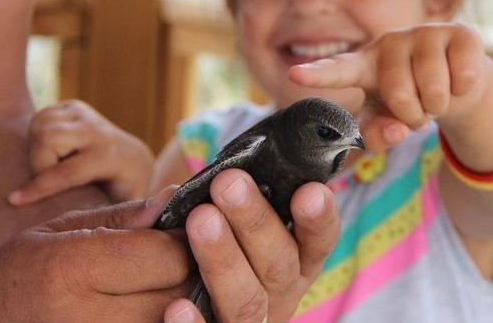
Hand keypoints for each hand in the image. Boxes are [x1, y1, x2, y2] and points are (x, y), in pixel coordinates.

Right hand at [0, 188, 191, 322]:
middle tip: (196, 253)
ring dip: (187, 300)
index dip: (188, 240)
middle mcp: (88, 317)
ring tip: (176, 279)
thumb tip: (178, 196)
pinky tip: (161, 302)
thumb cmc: (26, 268)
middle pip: (178, 294)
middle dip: (195, 270)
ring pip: (175, 320)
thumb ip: (128, 217)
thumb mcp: (68, 228)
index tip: (192, 229)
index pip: (165, 256)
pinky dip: (168, 317)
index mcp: (76, 268)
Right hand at [9, 100, 154, 204]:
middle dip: (39, 165)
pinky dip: (38, 135)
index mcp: (111, 156)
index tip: (14, 200)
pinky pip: (40, 116)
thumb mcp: (125, 207)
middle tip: (48, 180)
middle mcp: (98, 130)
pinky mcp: (73, 106)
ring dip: (38, 150)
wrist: (135, 159)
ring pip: (40, 125)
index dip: (38, 188)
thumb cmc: (126, 191)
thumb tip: (96, 236)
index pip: (67, 172)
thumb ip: (112, 217)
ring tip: (54, 165)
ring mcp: (86, 114)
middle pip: (47, 139)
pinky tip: (54, 150)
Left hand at [162, 168, 340, 322]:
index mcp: (295, 259)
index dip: (318, 217)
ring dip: (225, 259)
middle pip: (279, 264)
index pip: (319, 239)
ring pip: (247, 300)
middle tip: (229, 183)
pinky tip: (177, 306)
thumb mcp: (224, 219)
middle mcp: (280, 293)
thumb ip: (212, 203)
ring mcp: (251, 321)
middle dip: (255, 221)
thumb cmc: (210, 245)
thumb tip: (174, 193)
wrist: (190, 296)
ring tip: (200, 219)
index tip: (309, 190)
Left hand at [288, 23, 487, 151]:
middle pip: (399, 93)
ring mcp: (424, 33)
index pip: (337, 70)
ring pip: (434, 88)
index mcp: (364, 66)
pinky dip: (463, 92)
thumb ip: (378, 135)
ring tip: (436, 96)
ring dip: (439, 106)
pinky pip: (462, 78)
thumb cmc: (412, 103)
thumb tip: (397, 130)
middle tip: (418, 109)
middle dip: (414, 115)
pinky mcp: (460, 33)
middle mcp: (390, 43)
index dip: (318, 74)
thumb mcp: (388, 122)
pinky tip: (458, 80)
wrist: (457, 86)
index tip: (295, 75)